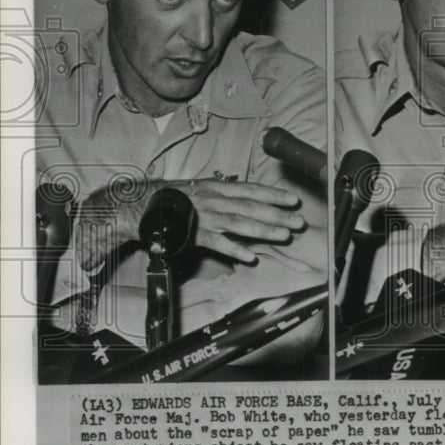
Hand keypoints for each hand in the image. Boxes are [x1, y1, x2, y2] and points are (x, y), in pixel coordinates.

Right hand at [183, 179, 305, 262]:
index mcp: (219, 188)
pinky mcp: (194, 234)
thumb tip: (253, 200)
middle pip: (251, 207)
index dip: (274, 194)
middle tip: (298, 222)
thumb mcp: (205, 190)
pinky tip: (250, 256)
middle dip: (277, 214)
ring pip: (239, 223)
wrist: (145, 207)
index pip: (252, 190)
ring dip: (263, 230)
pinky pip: (217, 242)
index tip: (294, 199)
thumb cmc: (179, 199)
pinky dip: (234, 249)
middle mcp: (215, 200)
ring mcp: (205, 217)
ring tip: (284, 236)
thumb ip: (228, 195)